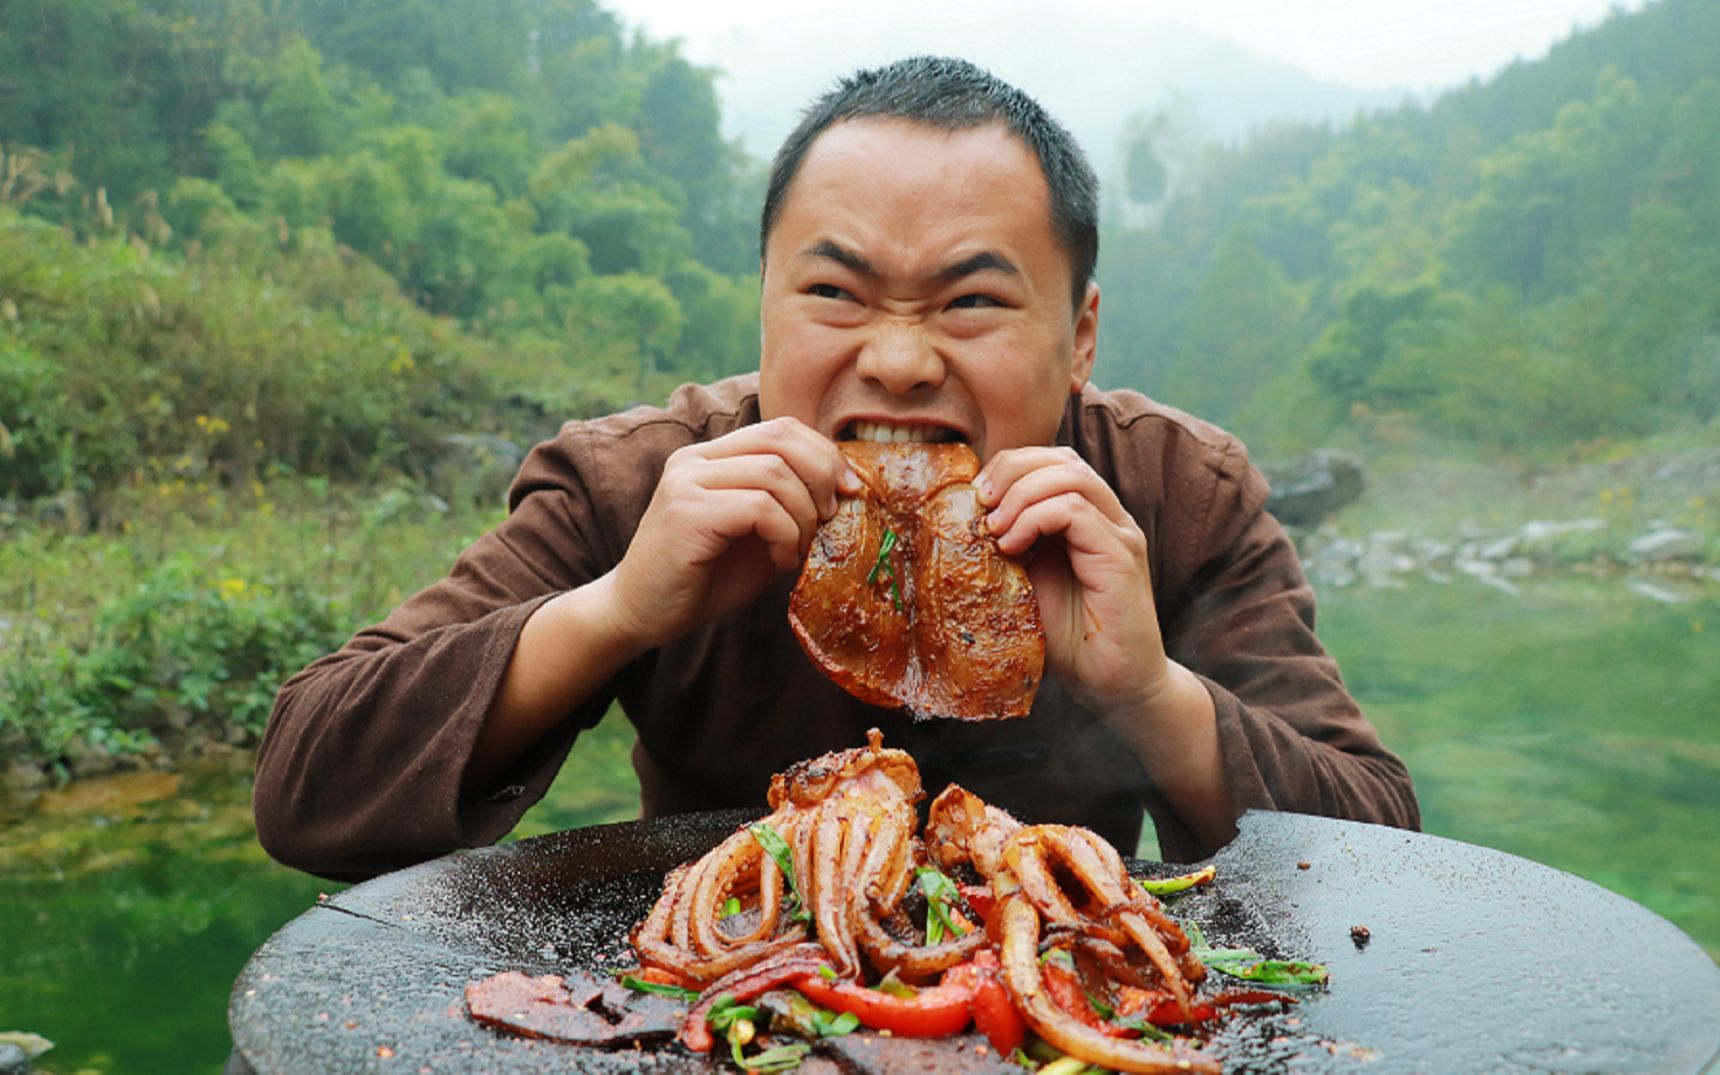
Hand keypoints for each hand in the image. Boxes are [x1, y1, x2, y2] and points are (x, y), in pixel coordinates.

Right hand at [603, 418, 860, 650]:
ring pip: (775, 474)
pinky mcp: (687, 513)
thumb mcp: (756, 535)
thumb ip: (787, 506)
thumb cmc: (702, 579)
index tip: (848, 491)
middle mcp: (695, 459)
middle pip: (781, 440)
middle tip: (831, 519)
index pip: (781, 428)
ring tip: (798, 549)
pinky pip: (759, 508)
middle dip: (823, 478)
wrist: (642, 614)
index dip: (825, 454)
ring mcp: (687, 482)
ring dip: (804, 516)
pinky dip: (785, 535)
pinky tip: (781, 560)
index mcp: (711, 456)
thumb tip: (844, 490)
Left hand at [976, 446, 1171, 720]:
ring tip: (994, 529)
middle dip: (1011, 469)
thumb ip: (1010, 545)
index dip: (1010, 466)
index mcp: (1088, 518)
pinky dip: (1035, 519)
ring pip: (1070, 475)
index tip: (975, 497)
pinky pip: (1075, 512)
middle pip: (1061, 458)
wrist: (1113, 686)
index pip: (1052, 460)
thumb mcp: (1027, 581)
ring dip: (1020, 494)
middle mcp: (1109, 518)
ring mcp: (1120, 535)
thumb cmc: (1070, 640)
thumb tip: (965, 517)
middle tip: (979, 502)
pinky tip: (1013, 546)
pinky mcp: (1121, 558)